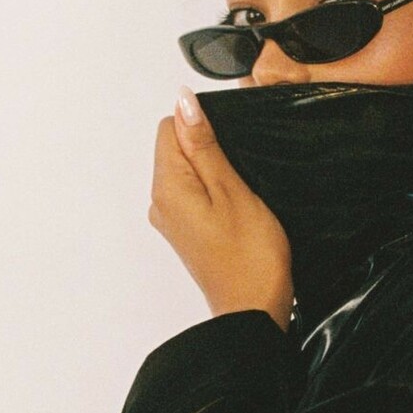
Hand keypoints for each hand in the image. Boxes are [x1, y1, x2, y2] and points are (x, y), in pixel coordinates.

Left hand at [147, 87, 294, 331]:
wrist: (253, 310)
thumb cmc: (251, 255)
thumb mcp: (232, 189)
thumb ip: (204, 145)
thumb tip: (183, 102)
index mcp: (166, 187)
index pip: (169, 127)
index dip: (202, 126)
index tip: (231, 148)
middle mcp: (159, 202)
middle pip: (175, 148)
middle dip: (208, 149)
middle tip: (241, 174)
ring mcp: (170, 219)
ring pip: (187, 172)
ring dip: (214, 172)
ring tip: (241, 195)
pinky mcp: (185, 232)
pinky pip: (193, 194)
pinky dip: (214, 192)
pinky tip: (237, 209)